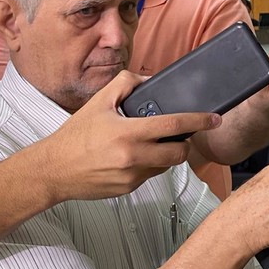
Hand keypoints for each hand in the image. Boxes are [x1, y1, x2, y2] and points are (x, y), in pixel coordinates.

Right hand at [41, 71, 220, 202]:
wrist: (53, 170)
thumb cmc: (75, 136)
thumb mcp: (98, 103)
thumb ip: (124, 84)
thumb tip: (147, 80)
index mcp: (129, 133)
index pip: (175, 125)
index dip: (199, 121)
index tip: (214, 118)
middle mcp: (133, 156)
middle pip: (179, 152)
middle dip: (185, 143)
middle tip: (181, 135)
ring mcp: (132, 176)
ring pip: (167, 165)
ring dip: (168, 154)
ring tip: (154, 143)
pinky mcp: (128, 189)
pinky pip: (151, 175)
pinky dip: (151, 165)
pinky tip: (136, 156)